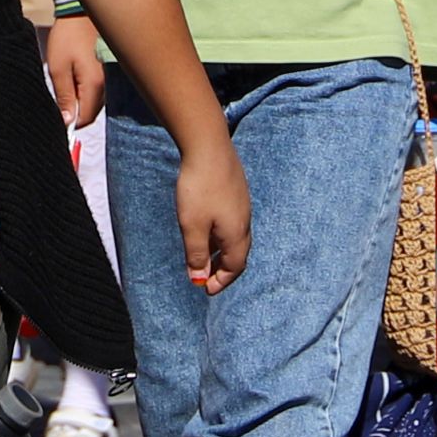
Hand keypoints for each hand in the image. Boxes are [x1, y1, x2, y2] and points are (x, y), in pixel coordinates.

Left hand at [41, 17, 106, 129]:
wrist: (79, 13)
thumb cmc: (67, 38)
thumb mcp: (58, 68)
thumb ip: (64, 96)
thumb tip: (67, 121)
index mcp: (94, 85)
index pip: (85, 118)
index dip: (71, 123)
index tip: (58, 118)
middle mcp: (105, 84)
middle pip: (91, 112)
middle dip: (75, 113)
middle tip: (58, 102)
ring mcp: (107, 77)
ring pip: (94, 102)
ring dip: (80, 102)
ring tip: (64, 86)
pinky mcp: (105, 71)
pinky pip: (96, 91)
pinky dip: (84, 92)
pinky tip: (73, 80)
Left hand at [167, 131, 252, 294]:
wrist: (209, 147)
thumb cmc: (199, 188)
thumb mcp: (192, 226)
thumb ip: (196, 254)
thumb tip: (198, 279)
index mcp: (236, 234)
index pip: (235, 267)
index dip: (221, 281)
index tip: (205, 289)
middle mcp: (244, 222)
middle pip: (238, 254)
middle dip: (224, 270)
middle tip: (207, 278)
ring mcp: (242, 205)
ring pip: (235, 238)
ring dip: (221, 252)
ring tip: (204, 257)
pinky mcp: (236, 192)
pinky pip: (232, 223)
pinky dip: (221, 235)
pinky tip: (207, 229)